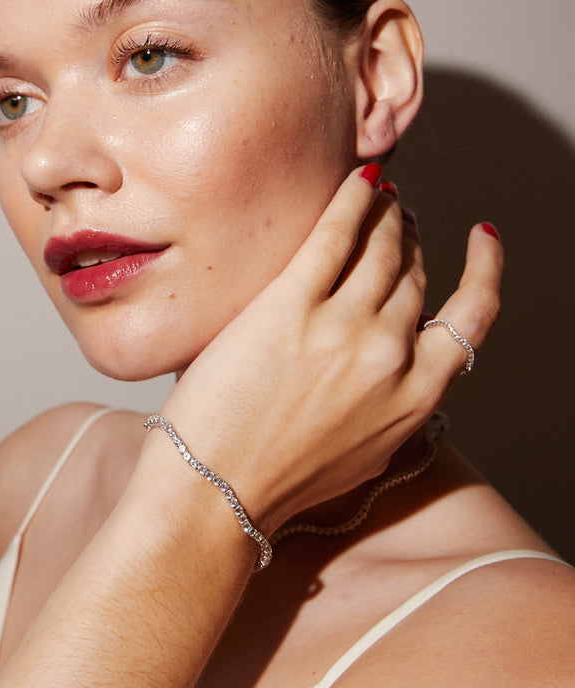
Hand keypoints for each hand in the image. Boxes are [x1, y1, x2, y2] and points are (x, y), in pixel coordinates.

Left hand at [158, 165, 502, 533]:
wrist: (216, 494)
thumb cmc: (277, 480)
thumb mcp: (360, 453)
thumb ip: (389, 406)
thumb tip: (393, 364)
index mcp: (413, 399)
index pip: (469, 318)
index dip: (483, 271)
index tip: (480, 244)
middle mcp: (389, 358)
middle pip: (415, 274)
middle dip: (410, 239)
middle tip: (397, 217)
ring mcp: (343, 330)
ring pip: (382, 247)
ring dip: (386, 214)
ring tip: (379, 196)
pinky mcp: (290, 307)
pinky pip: (335, 233)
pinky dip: (352, 200)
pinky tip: (359, 181)